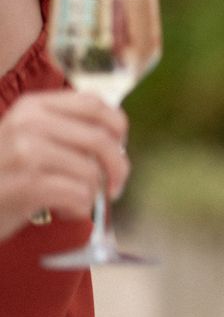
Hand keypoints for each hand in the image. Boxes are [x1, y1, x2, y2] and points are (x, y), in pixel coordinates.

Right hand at [0, 91, 129, 240]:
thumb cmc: (2, 176)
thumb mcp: (25, 139)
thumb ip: (62, 130)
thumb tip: (117, 139)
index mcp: (33, 107)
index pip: (95, 104)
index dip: (118, 127)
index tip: (118, 149)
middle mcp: (29, 123)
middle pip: (102, 139)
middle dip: (117, 168)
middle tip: (114, 187)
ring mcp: (26, 152)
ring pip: (92, 172)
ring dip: (93, 194)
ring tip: (74, 202)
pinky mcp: (27, 184)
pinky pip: (79, 196)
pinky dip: (80, 209)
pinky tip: (65, 211)